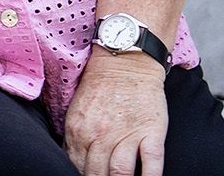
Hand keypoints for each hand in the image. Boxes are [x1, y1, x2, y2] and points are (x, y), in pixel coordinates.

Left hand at [64, 50, 167, 175]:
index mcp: (78, 131)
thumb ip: (74, 138)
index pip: (75, 167)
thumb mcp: (77, 110)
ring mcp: (126, 135)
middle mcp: (99, 136)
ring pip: (119, 174)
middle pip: (96, 175)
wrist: (127, 58)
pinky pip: (151, 165)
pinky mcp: (150, 132)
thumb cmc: (101, 84)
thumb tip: (72, 162)